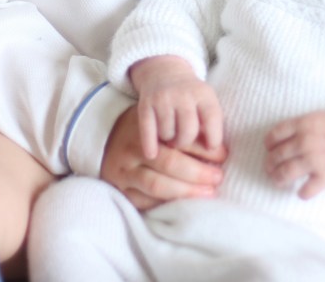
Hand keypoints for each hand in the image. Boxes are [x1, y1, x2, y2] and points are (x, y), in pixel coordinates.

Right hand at [100, 104, 226, 210]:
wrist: (101, 136)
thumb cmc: (141, 128)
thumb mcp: (158, 120)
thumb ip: (181, 130)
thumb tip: (216, 144)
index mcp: (146, 128)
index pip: (179, 139)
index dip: (204, 149)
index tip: (223, 155)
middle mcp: (133, 148)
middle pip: (170, 163)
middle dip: (198, 173)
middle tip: (218, 177)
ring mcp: (124, 170)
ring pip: (157, 185)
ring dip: (185, 192)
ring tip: (207, 193)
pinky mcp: (119, 188)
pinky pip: (144, 201)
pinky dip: (165, 204)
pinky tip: (183, 204)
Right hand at [131, 56, 223, 158]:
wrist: (164, 71)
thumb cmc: (190, 97)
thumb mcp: (206, 101)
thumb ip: (212, 124)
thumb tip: (213, 154)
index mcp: (203, 93)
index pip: (212, 119)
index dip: (214, 138)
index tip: (210, 147)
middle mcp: (183, 94)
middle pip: (188, 131)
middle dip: (185, 142)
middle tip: (182, 143)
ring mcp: (163, 98)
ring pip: (167, 134)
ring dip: (169, 140)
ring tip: (171, 137)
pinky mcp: (146, 104)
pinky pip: (147, 131)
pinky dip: (150, 145)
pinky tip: (152, 154)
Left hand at [264, 110, 324, 198]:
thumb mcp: (316, 117)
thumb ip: (299, 127)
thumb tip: (280, 140)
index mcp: (302, 125)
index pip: (274, 135)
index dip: (268, 143)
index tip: (269, 148)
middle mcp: (305, 142)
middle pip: (277, 156)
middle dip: (270, 164)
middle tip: (270, 168)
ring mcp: (314, 160)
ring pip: (285, 173)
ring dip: (278, 179)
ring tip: (278, 180)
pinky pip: (306, 190)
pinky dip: (302, 193)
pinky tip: (301, 192)